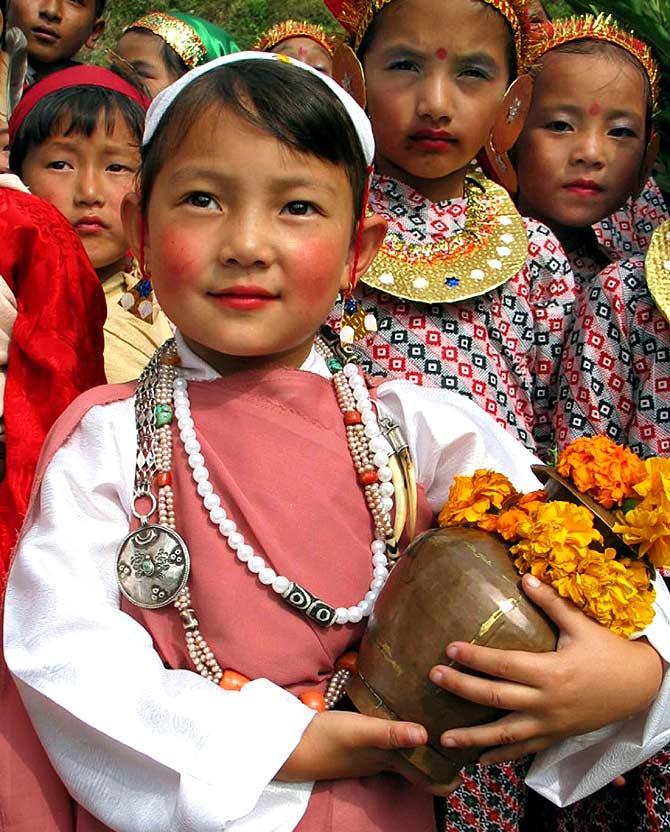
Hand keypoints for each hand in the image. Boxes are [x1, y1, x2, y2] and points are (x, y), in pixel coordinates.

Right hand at [276, 710, 460, 794]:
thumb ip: (390, 733)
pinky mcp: (363, 739)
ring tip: (444, 713)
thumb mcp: (360, 733)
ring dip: (427, 739)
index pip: (431, 779)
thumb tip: (426, 735)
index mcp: (393, 762)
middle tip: (466, 727)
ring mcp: (375, 752)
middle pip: (425, 763)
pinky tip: (407, 706)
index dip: (453, 774)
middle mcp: (388, 760)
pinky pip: (393, 737)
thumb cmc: (327, 740)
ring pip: (410, 750)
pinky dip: (405, 728)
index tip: (474, 754)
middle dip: (446, 752)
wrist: (290, 746)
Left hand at [429, 574, 663, 763]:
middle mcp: (546, 702)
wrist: (639, 687)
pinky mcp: (555, 737)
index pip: (503, 665)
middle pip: (495, 697)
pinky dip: (500, 755)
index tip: (449, 649)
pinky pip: (524, 750)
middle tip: (433, 678)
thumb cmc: (608, 652)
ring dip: (472, 737)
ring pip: (505, 734)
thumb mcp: (581, 625)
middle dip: (461, 688)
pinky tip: (478, 759)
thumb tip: (525, 577)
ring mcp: (550, 724)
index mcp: (550, 672)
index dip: (475, 658)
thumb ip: (551, 603)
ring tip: (443, 738)